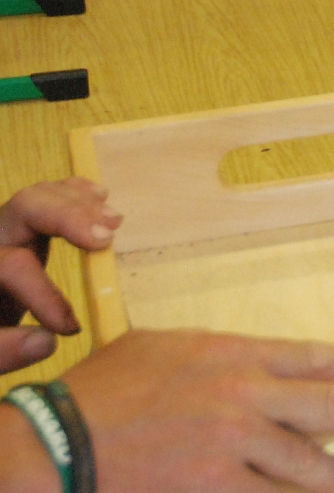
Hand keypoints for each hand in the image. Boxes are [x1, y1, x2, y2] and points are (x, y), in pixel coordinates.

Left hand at [0, 178, 120, 370]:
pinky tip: (99, 195)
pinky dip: (75, 191)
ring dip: (80, 204)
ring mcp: (5, 229)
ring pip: (38, 195)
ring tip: (113, 222)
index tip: (70, 328)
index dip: (44, 294)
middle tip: (106, 237)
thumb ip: (3, 350)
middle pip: (25, 207)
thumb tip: (47, 341)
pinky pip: (45, 196)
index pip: (13, 267)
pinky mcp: (21, 227)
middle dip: (68, 217)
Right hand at [54, 329, 333, 492]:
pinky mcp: (212, 488)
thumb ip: (220, 356)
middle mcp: (244, 396)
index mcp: (234, 354)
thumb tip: (259, 368)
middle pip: (333, 404)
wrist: (60, 441)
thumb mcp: (168, 348)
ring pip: (308, 462)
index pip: (316, 357)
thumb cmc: (106, 390)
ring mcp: (231, 446)